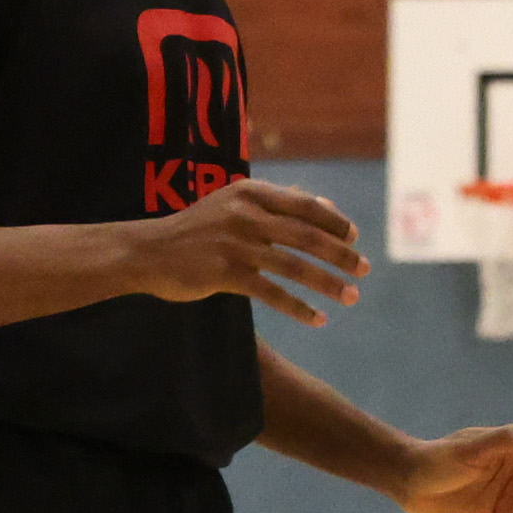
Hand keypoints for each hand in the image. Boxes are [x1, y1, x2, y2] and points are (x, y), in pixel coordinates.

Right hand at [133, 178, 366, 322]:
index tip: (356, 238)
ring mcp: (235, 244)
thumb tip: (325, 206)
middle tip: (365, 270)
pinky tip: (318, 319)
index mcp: (251, 193)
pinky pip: (272, 293)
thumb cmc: (197, 229)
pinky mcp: (225, 273)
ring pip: (295, 265)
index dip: (335, 223)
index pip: (305, 206)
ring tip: (352, 297)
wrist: (147, 251)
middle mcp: (245, 214)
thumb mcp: (234, 204)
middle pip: (307, 235)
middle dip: (341, 254)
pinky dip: (299, 308)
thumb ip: (277, 203)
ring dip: (328, 283)